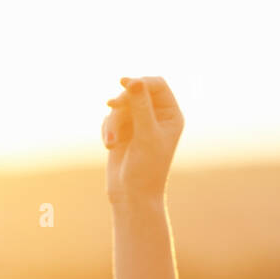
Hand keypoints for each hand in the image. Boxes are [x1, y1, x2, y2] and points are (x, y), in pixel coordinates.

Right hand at [102, 76, 183, 201]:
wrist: (133, 197)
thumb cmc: (146, 169)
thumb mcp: (145, 136)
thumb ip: (140, 107)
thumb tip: (135, 82)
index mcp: (171, 115)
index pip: (157, 85)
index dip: (140, 81)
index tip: (124, 83)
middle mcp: (157, 117)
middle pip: (136, 91)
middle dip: (123, 102)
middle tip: (111, 106)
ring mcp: (139, 123)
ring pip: (120, 105)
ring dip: (113, 121)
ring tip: (112, 142)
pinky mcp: (123, 131)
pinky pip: (110, 117)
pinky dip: (108, 129)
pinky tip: (109, 145)